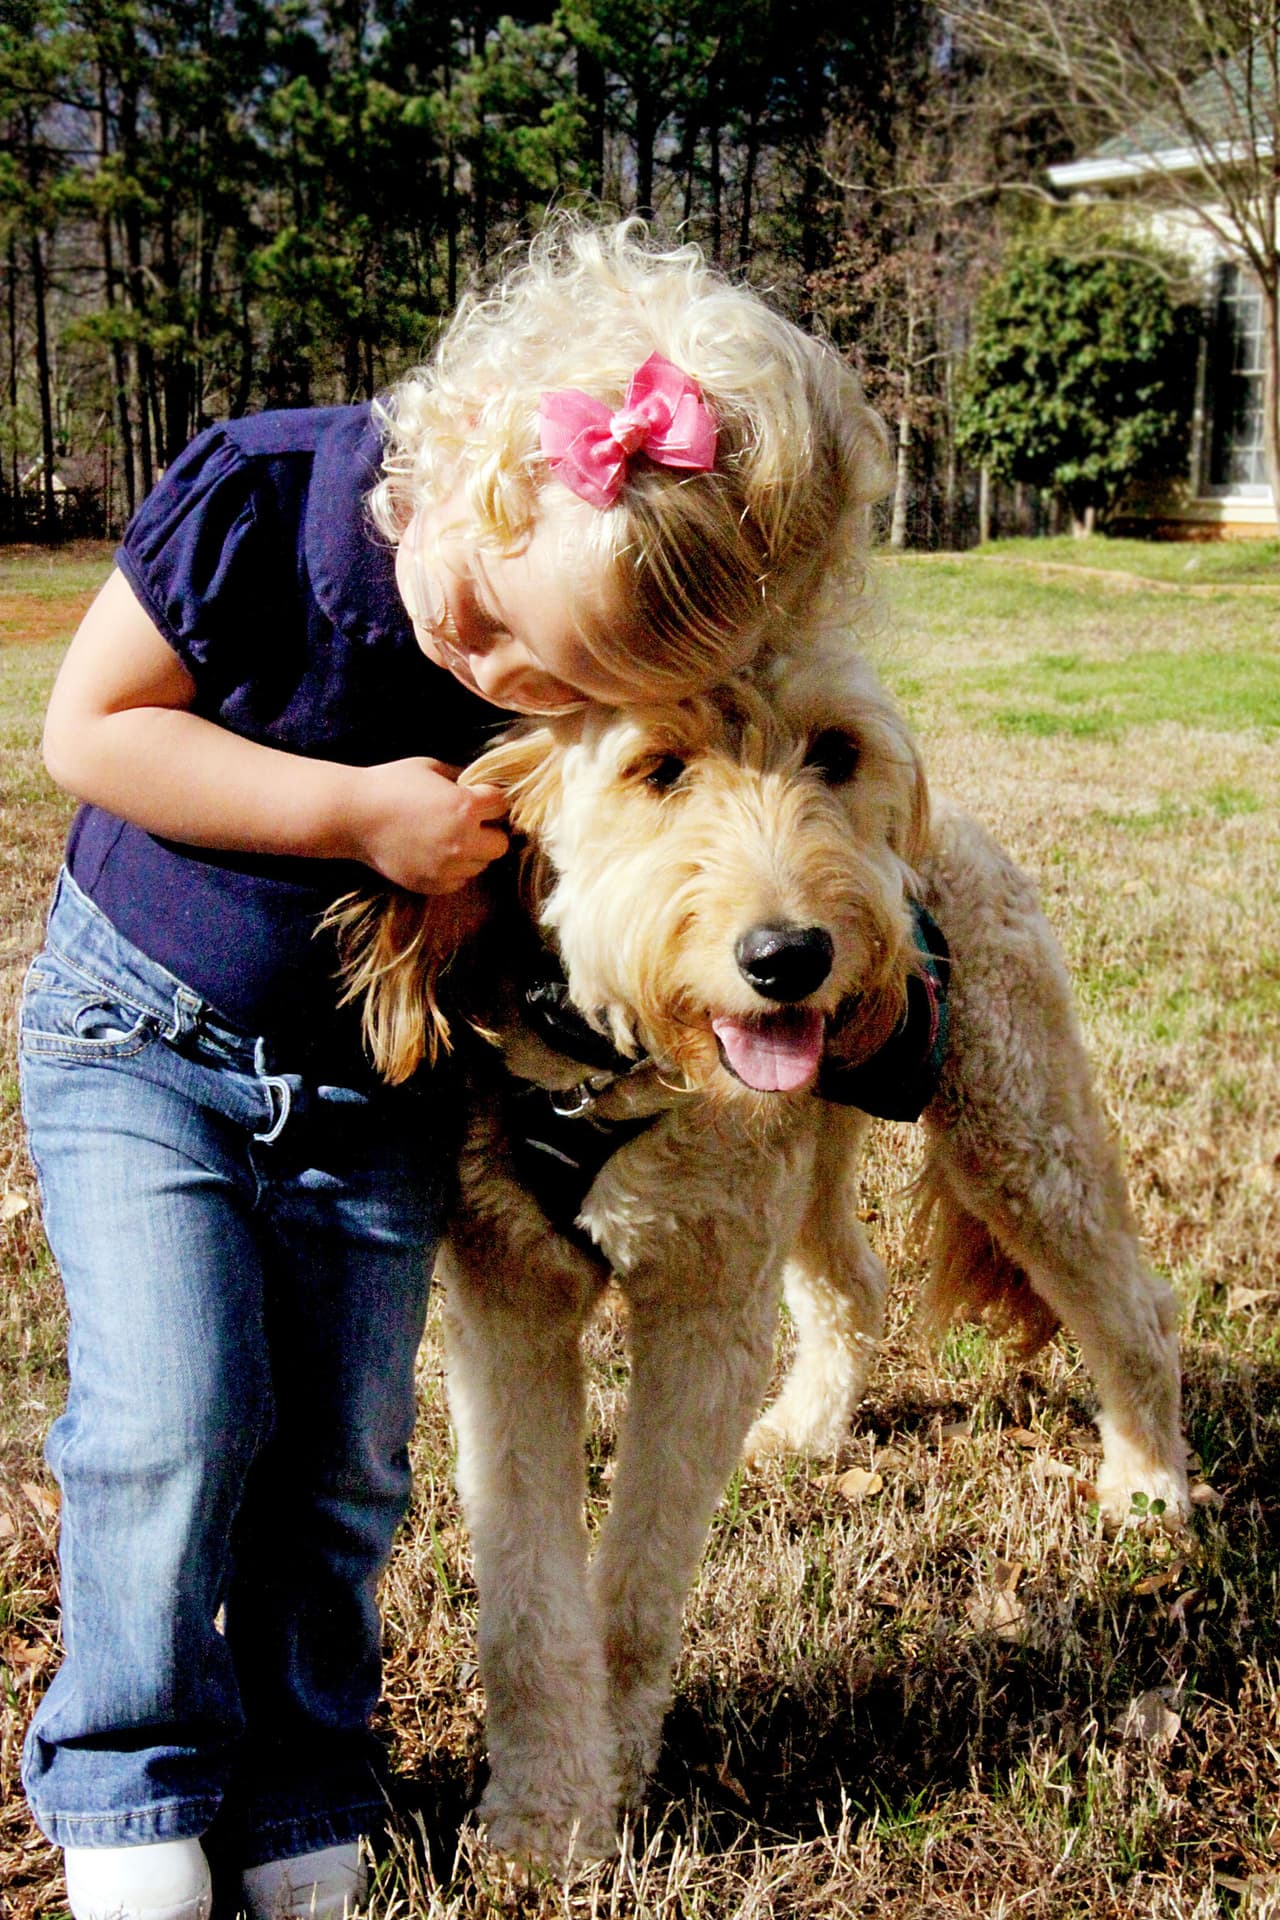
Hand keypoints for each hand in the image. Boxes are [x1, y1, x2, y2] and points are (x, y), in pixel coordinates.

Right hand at [350, 757, 508, 892]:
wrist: (351, 816)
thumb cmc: (390, 784)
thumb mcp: (430, 767)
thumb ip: (461, 777)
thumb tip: (481, 785)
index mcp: (465, 807)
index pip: (502, 806)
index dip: (491, 799)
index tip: (480, 797)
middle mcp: (463, 841)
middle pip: (501, 844)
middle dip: (489, 831)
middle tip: (470, 823)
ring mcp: (447, 867)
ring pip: (481, 865)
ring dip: (472, 852)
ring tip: (449, 838)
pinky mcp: (432, 884)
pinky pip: (459, 881)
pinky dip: (453, 869)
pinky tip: (435, 853)